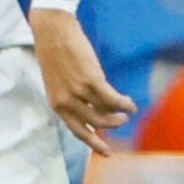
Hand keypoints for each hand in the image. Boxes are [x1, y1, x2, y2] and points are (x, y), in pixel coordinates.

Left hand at [30, 9, 135, 155]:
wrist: (53, 31)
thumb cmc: (56, 52)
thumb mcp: (59, 80)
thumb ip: (72, 95)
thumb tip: (96, 105)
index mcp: (56, 104)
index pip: (77, 130)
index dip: (93, 142)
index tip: (106, 152)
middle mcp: (66, 102)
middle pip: (95, 123)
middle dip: (112, 125)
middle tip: (123, 120)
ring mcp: (78, 92)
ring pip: (105, 113)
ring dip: (120, 114)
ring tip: (128, 110)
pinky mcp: (91, 80)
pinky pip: (112, 99)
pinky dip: (124, 103)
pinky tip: (130, 103)